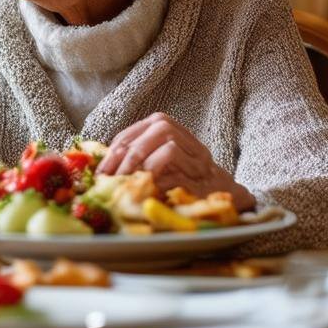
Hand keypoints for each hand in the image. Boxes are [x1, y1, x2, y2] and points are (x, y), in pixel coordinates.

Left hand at [97, 112, 255, 210]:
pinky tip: (144, 185)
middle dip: (128, 151)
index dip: (119, 144)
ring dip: (140, 160)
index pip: (144, 127)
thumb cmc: (185, 184)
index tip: (102, 166)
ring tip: (124, 180)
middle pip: (159, 127)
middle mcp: (190, 140)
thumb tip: (104, 166)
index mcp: (176, 133)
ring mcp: (199, 157)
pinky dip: (156, 173)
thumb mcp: (160, 167)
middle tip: (109, 175)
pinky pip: (175, 165)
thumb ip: (140, 159)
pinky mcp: (203, 176)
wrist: (224, 200)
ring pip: (168, 142)